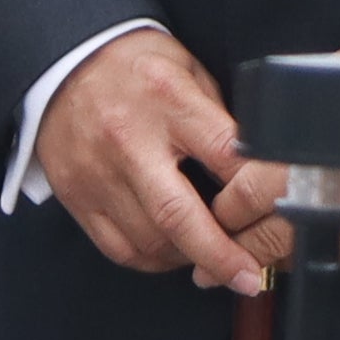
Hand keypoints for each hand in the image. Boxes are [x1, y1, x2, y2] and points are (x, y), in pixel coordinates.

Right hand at [35, 30, 268, 297]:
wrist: (60, 61)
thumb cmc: (132, 64)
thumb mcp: (187, 68)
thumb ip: (218, 118)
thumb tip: (255, 168)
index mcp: (168, 100)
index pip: (224, 155)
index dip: (256, 191)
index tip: (279, 215)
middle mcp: (129, 140)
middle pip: (179, 215)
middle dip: (221, 256)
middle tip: (248, 278)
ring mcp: (97, 172)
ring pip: (150, 241)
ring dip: (188, 258)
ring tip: (209, 255)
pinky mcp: (76, 195)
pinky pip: (120, 248)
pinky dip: (152, 259)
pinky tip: (171, 252)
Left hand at [208, 60, 339, 258]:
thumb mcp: (337, 80)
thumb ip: (292, 106)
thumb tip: (251, 121)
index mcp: (323, 156)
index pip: (250, 195)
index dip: (221, 207)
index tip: (204, 210)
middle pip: (268, 238)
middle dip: (230, 249)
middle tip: (200, 260)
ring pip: (298, 255)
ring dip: (261, 262)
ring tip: (229, 268)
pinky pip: (330, 254)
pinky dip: (301, 256)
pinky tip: (281, 255)